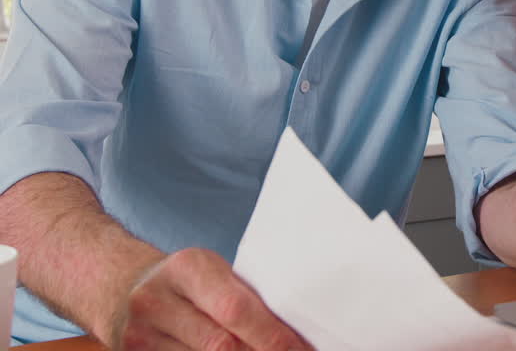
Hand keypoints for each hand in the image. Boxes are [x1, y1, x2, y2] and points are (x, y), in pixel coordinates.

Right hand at [111, 248, 311, 349]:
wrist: (120, 287)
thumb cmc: (184, 280)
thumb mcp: (213, 273)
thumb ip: (244, 298)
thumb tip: (292, 330)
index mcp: (187, 268)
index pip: (235, 309)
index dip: (271, 336)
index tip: (300, 349)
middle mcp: (156, 301)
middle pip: (220, 346)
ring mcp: (139, 336)